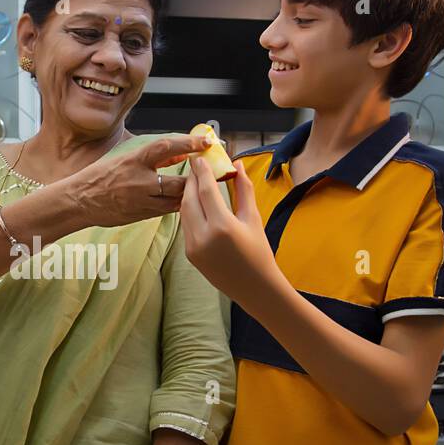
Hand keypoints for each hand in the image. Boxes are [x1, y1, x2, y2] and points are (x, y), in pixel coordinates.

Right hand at [61, 133, 208, 228]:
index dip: (188, 143)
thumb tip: (178, 154)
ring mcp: (141, 201)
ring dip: (187, 194)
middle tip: (205, 173)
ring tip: (196, 188)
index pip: (167, 147)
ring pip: (175, 200)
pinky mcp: (141, 215)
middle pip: (178, 182)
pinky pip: (166, 210)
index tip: (205, 141)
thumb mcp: (124, 158)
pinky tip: (181, 200)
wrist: (80, 200)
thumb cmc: (99, 176)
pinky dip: (175, 204)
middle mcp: (139, 181)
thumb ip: (152, 156)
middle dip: (194, 179)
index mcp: (134, 161)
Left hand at [178, 157, 282, 312]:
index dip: (201, 171)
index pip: (205, 190)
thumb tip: (238, 165)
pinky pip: (186, 225)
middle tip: (196, 166)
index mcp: (222, 226)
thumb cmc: (259, 252)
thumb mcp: (252, 218)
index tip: (200, 157)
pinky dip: (189, 210)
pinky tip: (197, 202)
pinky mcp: (189, 254)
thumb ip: (243, 190)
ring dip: (188, 194)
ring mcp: (193, 247)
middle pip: (189, 199)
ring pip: (184, 212)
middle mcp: (203, 237)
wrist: (254, 287)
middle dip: (191, 180)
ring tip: (197, 181)